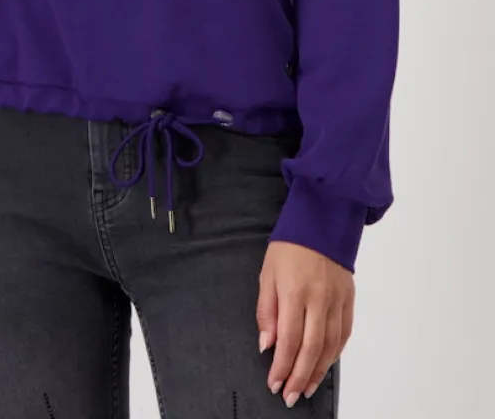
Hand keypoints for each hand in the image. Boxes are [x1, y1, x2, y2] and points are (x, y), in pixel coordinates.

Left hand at [256, 241, 353, 407]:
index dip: (282, 366)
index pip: (289, 339)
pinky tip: (325, 364)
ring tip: (306, 387)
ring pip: (330, 346)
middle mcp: (319, 299)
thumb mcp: (267, 273)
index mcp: (295, 291)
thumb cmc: (290, 245)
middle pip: (311, 348)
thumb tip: (267, 344)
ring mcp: (337, 300)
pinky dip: (335, 353)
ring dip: (318, 371)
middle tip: (290, 396)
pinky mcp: (349, 299)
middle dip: (299, 376)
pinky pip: (344, 333)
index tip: (274, 384)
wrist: (322, 220)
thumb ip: (267, 310)